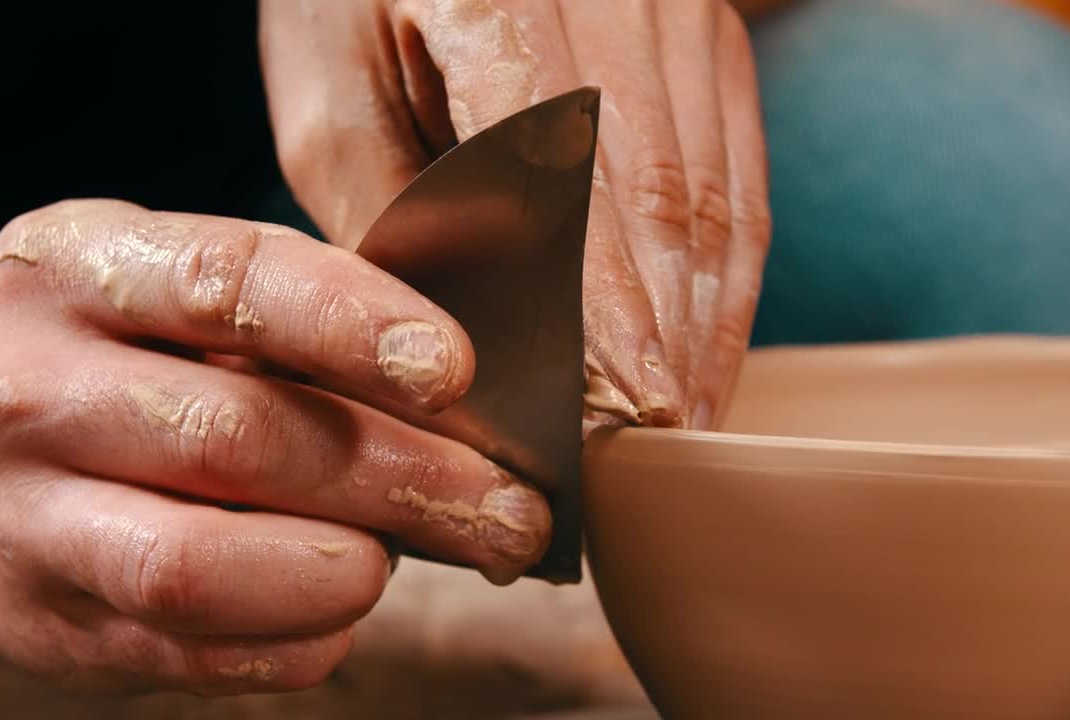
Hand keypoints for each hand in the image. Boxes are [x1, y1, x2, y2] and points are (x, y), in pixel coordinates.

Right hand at [0, 199, 549, 693]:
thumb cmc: (124, 364)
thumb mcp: (176, 299)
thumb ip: (298, 323)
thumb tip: (467, 398)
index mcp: (71, 267)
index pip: (223, 282)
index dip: (349, 323)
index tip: (454, 368)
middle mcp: (28, 389)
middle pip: (236, 437)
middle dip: (403, 477)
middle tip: (511, 507)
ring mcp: (25, 517)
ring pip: (198, 564)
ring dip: (351, 569)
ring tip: (431, 557)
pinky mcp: (51, 624)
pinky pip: (195, 654)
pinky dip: (300, 638)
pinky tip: (349, 608)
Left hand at [261, 0, 770, 429]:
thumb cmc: (362, 1)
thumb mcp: (329, 91)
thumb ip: (384, 214)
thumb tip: (453, 351)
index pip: (566, 175)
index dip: (600, 305)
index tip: (609, 411)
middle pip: (659, 197)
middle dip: (657, 342)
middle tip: (643, 452)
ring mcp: (678, 14)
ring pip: (713, 196)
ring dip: (700, 324)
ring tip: (678, 423)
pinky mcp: (711, 40)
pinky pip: (740, 176)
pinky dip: (726, 275)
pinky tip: (704, 347)